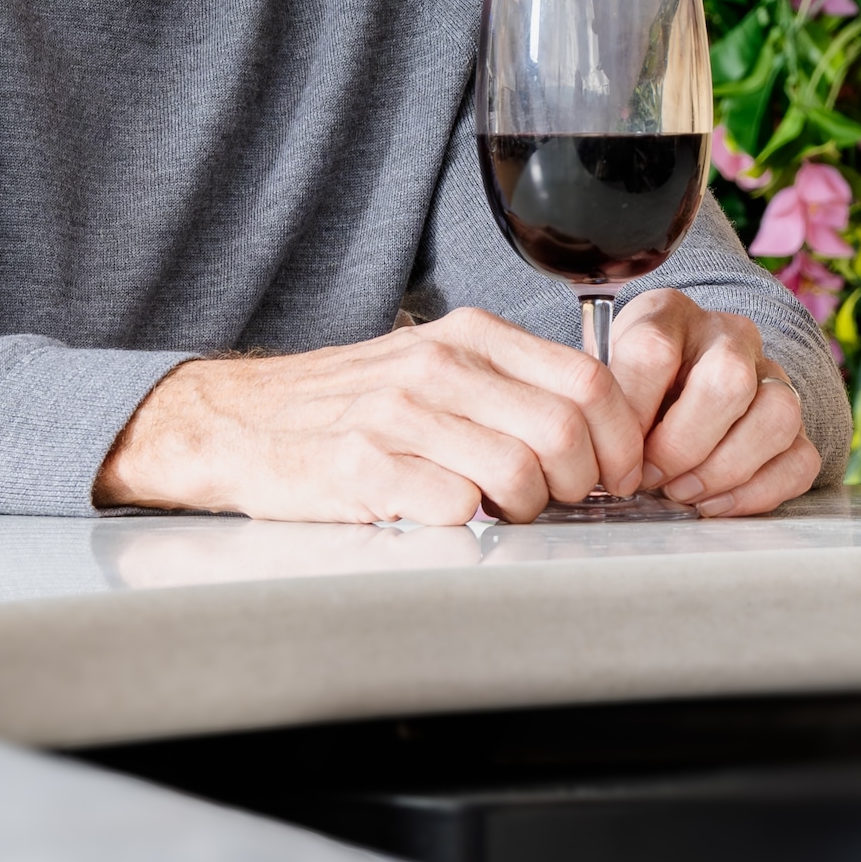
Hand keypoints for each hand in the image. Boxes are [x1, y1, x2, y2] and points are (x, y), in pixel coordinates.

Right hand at [96, 309, 654, 523]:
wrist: (241, 422)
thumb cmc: (349, 404)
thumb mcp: (435, 365)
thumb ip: (509, 384)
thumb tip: (598, 428)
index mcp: (469, 336)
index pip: (588, 381)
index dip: (619, 439)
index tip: (615, 473)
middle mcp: (438, 366)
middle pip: (564, 430)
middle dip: (582, 484)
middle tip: (562, 503)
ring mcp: (400, 415)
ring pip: (520, 472)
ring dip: (527, 510)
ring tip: (504, 512)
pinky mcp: (364, 468)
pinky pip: (456, 506)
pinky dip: (470, 524)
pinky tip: (454, 517)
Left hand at [596, 291, 823, 514]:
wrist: (674, 381)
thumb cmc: (632, 385)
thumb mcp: (605, 378)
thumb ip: (606, 406)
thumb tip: (611, 462)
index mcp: (670, 313)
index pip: (654, 349)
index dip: (633, 411)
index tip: (616, 454)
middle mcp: (729, 335)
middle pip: (729, 380)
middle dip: (684, 445)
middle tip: (653, 478)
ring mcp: (771, 375)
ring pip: (777, 415)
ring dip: (725, 469)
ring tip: (685, 492)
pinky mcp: (795, 422)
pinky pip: (800, 459)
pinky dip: (757, 493)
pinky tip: (716, 503)